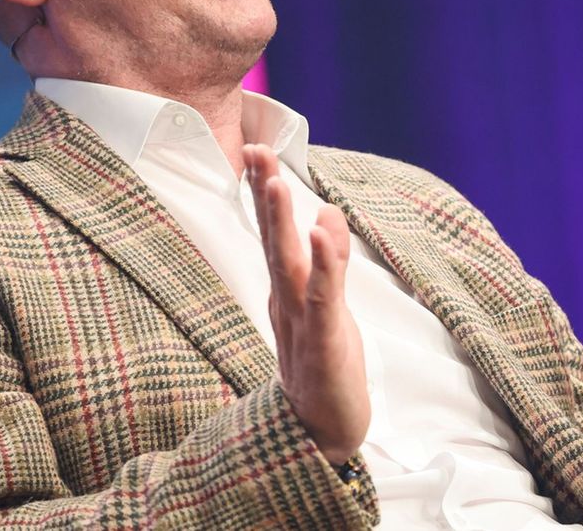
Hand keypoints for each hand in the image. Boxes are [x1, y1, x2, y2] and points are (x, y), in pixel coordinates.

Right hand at [243, 144, 369, 463]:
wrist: (321, 433)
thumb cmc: (323, 365)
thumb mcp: (328, 305)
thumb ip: (328, 261)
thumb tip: (326, 213)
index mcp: (286, 290)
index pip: (272, 232)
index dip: (264, 191)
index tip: (256, 149)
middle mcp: (287, 300)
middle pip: (272, 239)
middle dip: (264, 193)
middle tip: (254, 150)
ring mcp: (301, 321)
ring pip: (289, 264)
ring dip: (282, 222)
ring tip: (277, 181)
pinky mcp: (324, 341)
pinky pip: (323, 298)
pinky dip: (322, 265)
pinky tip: (317, 234)